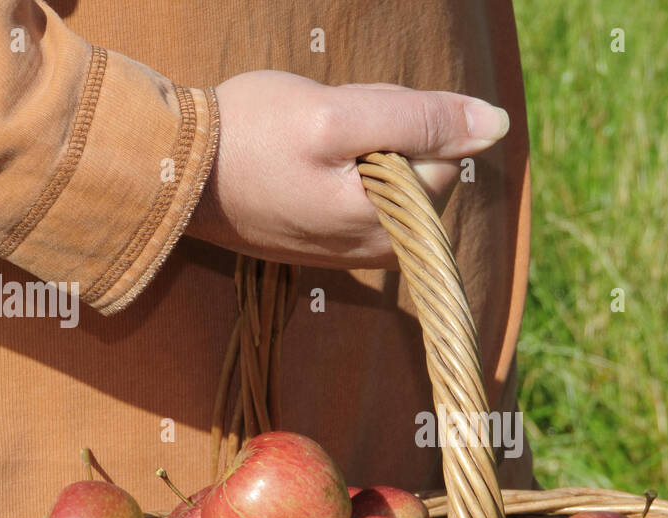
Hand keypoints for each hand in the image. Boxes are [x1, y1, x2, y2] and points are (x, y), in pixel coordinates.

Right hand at [185, 71, 510, 268]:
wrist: (172, 176)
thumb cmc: (251, 139)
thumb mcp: (338, 115)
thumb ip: (420, 119)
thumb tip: (496, 124)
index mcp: (393, 228)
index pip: (440, 156)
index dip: (398, 122)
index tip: (342, 125)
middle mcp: (383, 251)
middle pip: (417, 167)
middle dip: (380, 137)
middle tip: (318, 134)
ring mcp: (356, 251)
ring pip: (387, 175)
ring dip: (355, 149)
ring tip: (303, 151)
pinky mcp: (331, 243)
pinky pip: (359, 190)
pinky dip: (336, 166)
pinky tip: (296, 166)